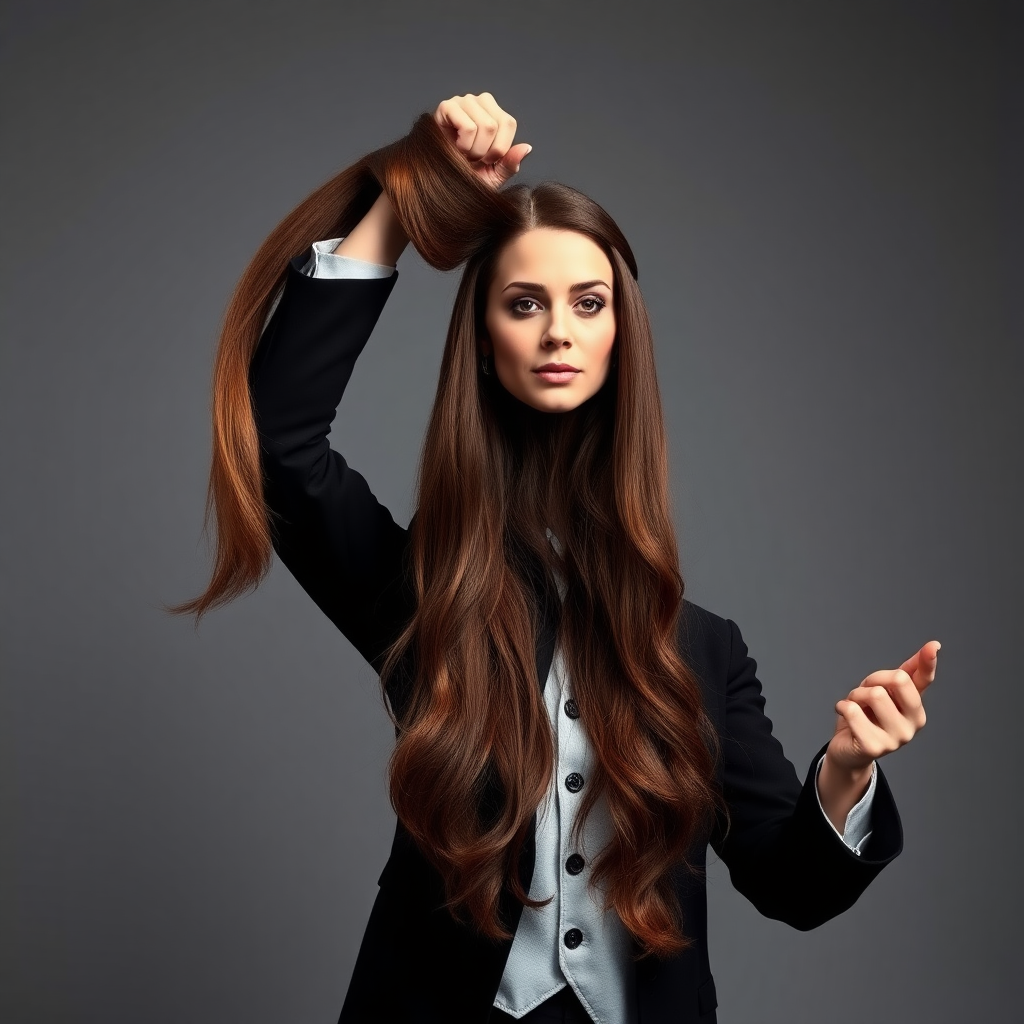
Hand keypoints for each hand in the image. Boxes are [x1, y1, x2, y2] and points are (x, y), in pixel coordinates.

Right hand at [433, 92, 532, 189]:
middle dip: (486, 151)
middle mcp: (480, 101)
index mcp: (495, 113)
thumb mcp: (494, 174)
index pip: (509, 123)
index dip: (500, 148)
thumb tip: (527, 148)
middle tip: (473, 157)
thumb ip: (510, 163)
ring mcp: (463, 101)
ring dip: (474, 149)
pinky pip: (468, 126)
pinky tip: (454, 146)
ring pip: (485, 126)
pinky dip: (464, 144)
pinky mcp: (446, 106)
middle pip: (496, 126)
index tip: (486, 159)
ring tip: (464, 152)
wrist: (441, 181)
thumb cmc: (467, 175)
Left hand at [827, 640, 940, 773]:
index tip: (933, 646)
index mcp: (917, 707)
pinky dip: (842, 707)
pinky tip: (845, 716)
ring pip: (874, 694)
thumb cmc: (867, 717)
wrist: (848, 750)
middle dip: (873, 680)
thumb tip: (932, 648)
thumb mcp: (885, 692)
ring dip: (855, 695)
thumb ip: (906, 673)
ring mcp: (896, 738)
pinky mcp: (874, 747)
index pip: (924, 680)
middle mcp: (913, 724)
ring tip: (856, 708)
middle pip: (897, 679)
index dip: (928, 662)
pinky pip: (853, 711)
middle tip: (864, 695)